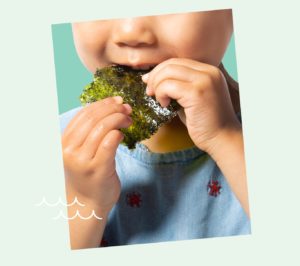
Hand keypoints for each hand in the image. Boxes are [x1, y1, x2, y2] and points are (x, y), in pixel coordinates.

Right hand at [61, 96, 131, 213]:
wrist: (87, 202)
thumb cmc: (88, 174)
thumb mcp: (82, 151)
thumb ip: (89, 133)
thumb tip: (110, 109)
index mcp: (63, 141)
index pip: (83, 114)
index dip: (102, 104)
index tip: (117, 100)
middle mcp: (69, 149)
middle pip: (93, 118)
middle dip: (113, 108)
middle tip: (127, 108)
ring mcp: (82, 160)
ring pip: (103, 127)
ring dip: (119, 118)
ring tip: (129, 119)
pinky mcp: (97, 168)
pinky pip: (110, 142)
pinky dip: (118, 133)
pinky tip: (122, 135)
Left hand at [142, 58, 240, 154]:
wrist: (223, 139)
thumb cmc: (205, 122)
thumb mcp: (192, 98)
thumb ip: (179, 86)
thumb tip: (153, 79)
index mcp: (209, 71)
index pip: (177, 62)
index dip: (160, 70)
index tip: (149, 82)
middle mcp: (209, 72)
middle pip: (171, 64)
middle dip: (155, 77)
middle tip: (149, 92)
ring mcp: (204, 81)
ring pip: (168, 72)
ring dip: (156, 86)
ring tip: (158, 100)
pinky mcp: (197, 93)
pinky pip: (168, 86)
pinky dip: (161, 94)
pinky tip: (165, 106)